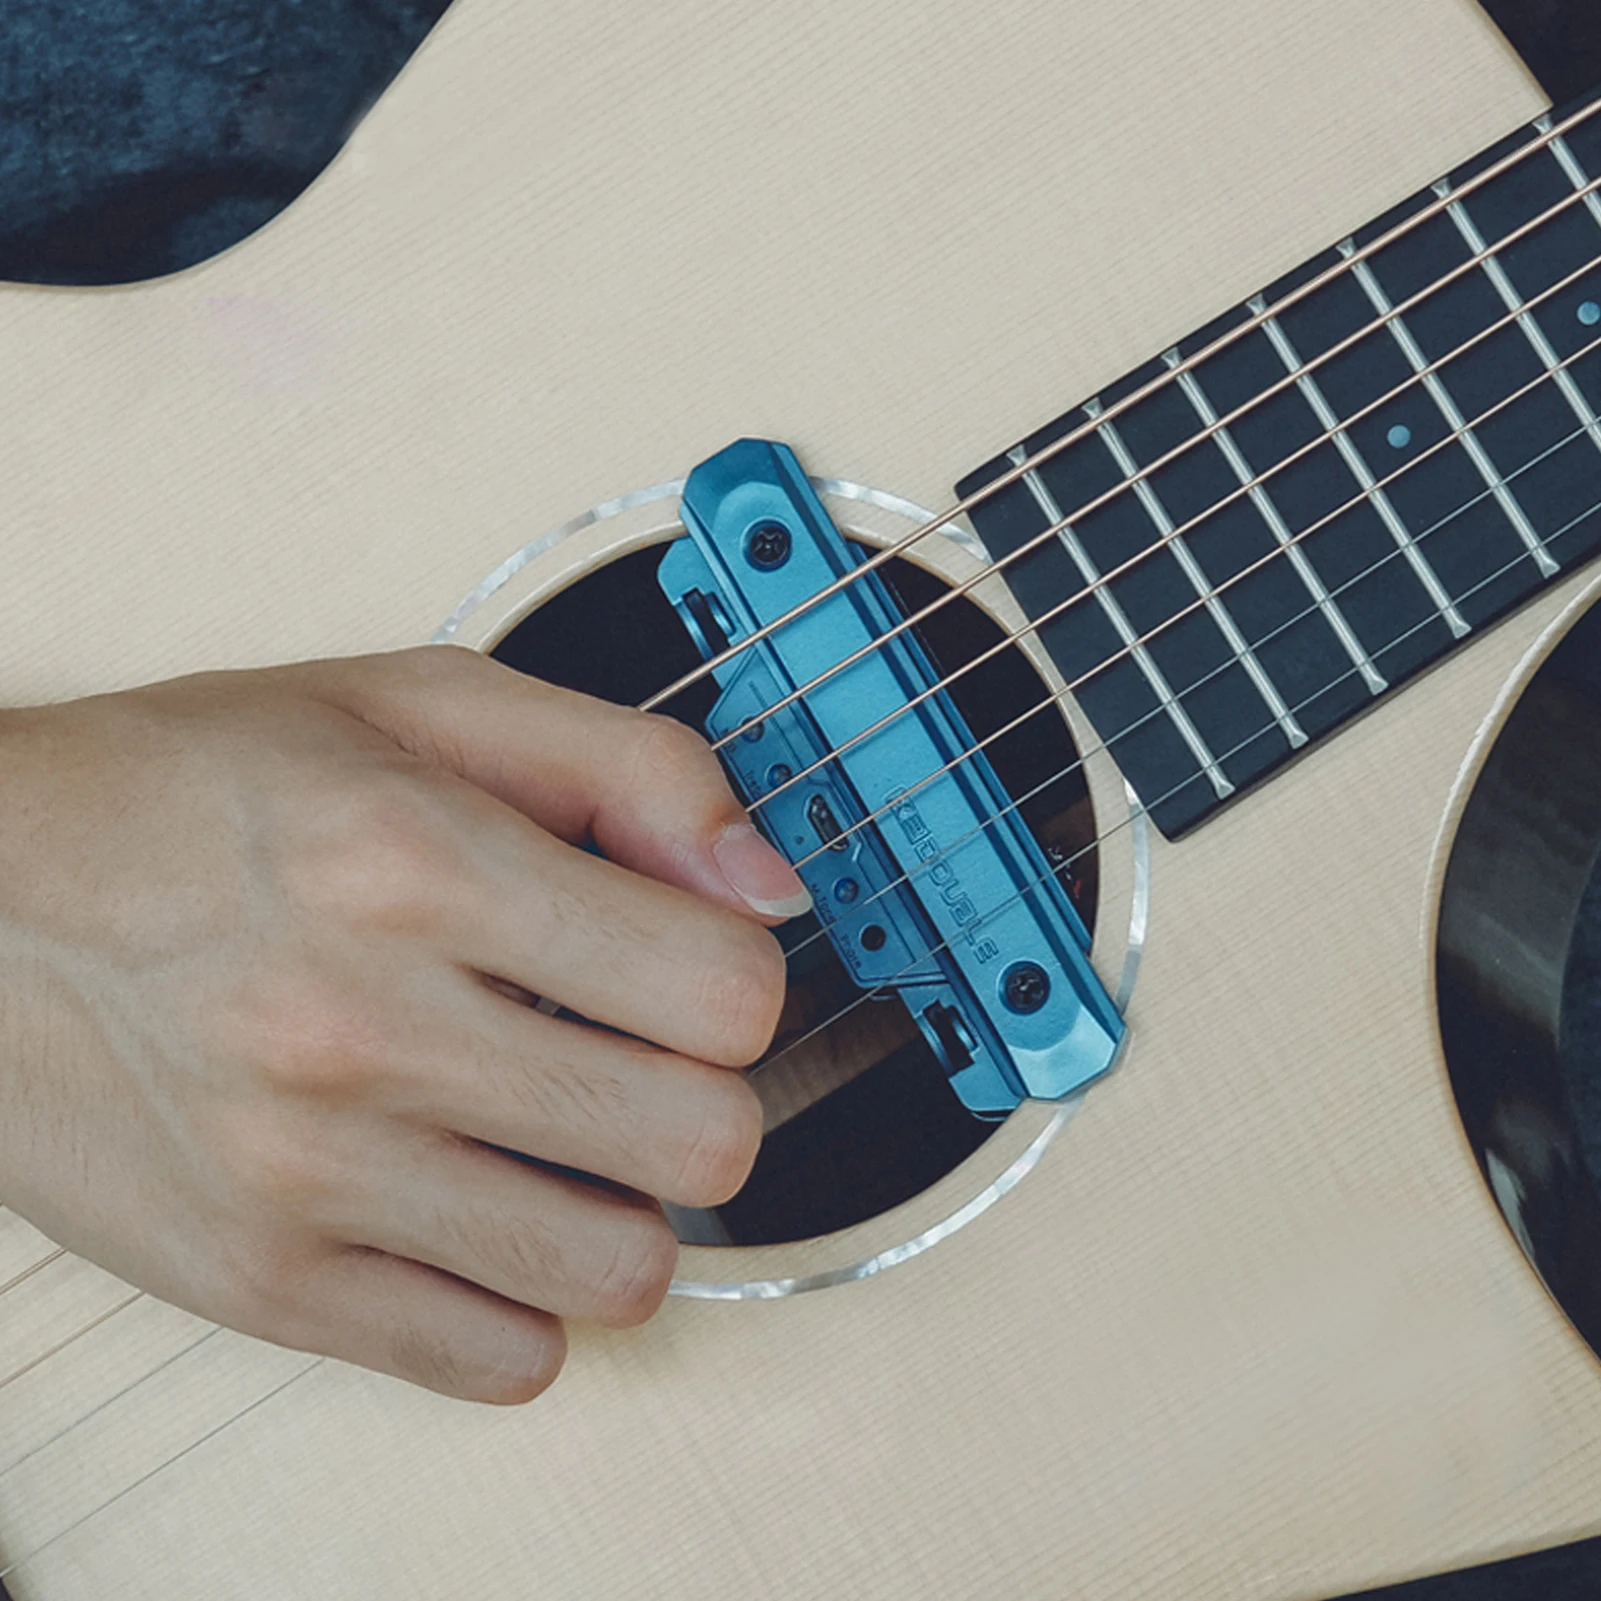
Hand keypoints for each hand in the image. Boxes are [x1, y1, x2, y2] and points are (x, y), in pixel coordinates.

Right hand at [0, 646, 805, 1401]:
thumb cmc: (199, 790)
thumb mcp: (422, 705)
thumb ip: (629, 769)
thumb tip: (770, 885)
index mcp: (418, 860)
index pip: (725, 991)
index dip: (742, 978)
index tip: (696, 968)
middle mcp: (359, 1027)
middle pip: (703, 1145)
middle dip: (707, 1099)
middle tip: (642, 1060)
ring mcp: (304, 1176)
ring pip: (621, 1273)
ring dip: (627, 1208)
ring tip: (564, 1140)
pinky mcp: (260, 1283)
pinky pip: (501, 1362)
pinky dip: (524, 1298)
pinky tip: (482, 1212)